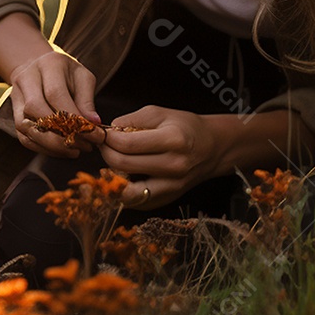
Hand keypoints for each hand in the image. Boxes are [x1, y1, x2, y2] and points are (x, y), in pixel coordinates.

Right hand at [10, 50, 99, 157]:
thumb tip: (93, 124)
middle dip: (61, 132)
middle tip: (84, 144)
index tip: (94, 133)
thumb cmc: (68, 75)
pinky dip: (43, 149)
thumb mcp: (83, 78)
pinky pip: (24, 137)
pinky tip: (62, 152)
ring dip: (52, 144)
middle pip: (36, 108)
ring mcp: (16, 97)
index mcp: (47, 64)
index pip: (55, 93)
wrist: (42, 69)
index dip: (73, 116)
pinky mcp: (14, 115)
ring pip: (27, 126)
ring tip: (75, 150)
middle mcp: (26, 78)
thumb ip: (87, 100)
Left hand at [98, 106, 218, 208]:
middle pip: (122, 165)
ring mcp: (171, 187)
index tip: (104, 134)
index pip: (127, 144)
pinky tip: (127, 174)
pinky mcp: (167, 199)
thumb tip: (108, 131)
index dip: (108, 138)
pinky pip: (135, 200)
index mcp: (173, 140)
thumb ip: (131, 119)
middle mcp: (173, 166)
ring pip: (126, 189)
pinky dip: (125, 188)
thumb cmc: (184, 127)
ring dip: (113, 174)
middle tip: (106, 145)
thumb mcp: (159, 113)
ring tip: (116, 159)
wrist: (211, 149)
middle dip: (106, 153)